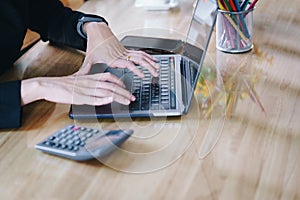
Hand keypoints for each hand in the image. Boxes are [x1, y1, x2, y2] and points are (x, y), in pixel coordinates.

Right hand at [21, 73, 135, 105]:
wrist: (49, 85)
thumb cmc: (62, 84)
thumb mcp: (77, 78)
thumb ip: (87, 78)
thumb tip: (92, 78)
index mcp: (90, 77)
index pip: (109, 77)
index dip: (120, 82)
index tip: (126, 88)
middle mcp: (90, 82)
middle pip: (111, 86)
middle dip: (124, 92)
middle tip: (132, 97)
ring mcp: (86, 90)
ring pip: (106, 92)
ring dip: (118, 97)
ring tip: (127, 101)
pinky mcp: (80, 98)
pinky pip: (93, 99)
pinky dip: (103, 100)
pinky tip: (110, 101)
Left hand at [75, 22, 158, 76]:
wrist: (98, 31)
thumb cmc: (94, 45)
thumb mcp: (89, 58)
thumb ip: (84, 70)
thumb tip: (77, 78)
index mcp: (114, 59)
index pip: (128, 64)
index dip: (136, 70)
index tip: (142, 75)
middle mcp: (122, 55)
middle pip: (139, 60)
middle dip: (148, 67)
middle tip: (155, 74)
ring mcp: (125, 52)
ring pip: (141, 56)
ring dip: (150, 62)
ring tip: (158, 68)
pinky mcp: (127, 50)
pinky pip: (139, 53)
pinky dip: (147, 56)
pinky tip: (153, 60)